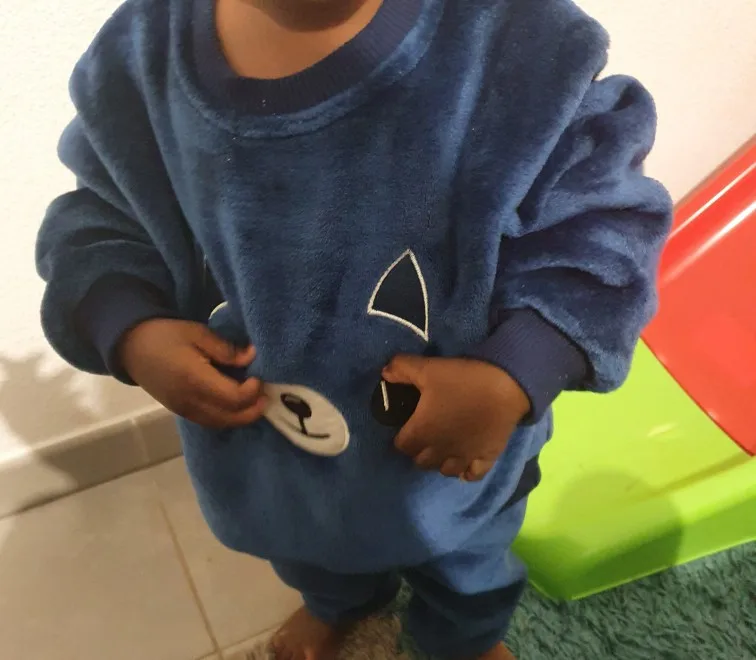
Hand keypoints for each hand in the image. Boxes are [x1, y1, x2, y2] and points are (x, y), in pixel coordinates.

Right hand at [119, 319, 266, 427]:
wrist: (131, 346)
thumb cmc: (166, 334)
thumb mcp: (197, 333)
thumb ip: (225, 349)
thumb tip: (252, 357)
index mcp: (194, 379)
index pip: (233, 398)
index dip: (252, 392)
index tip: (259, 377)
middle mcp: (189, 401)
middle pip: (229, 417)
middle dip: (252, 410)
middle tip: (266, 395)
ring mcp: (183, 410)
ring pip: (220, 423)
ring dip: (241, 416)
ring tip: (255, 401)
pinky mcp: (180, 412)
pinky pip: (209, 421)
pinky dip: (227, 417)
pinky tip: (236, 404)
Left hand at [382, 356, 529, 480]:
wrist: (506, 386)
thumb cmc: (463, 379)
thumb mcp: (427, 368)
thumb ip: (401, 369)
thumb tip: (384, 373)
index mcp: (422, 431)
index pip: (402, 445)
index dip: (402, 436)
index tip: (407, 425)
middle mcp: (440, 451)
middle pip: (421, 461)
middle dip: (419, 450)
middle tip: (424, 433)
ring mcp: (464, 457)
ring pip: (445, 471)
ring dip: (440, 461)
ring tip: (443, 447)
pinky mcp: (486, 459)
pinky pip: (471, 476)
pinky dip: (465, 472)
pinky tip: (465, 462)